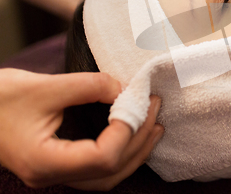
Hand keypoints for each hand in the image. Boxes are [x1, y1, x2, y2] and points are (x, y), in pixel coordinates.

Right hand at [0, 68, 163, 190]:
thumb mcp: (43, 86)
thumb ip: (88, 86)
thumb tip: (124, 88)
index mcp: (45, 162)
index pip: (102, 157)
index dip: (126, 131)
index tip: (137, 101)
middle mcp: (51, 176)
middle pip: (110, 172)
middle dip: (139, 139)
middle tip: (154, 107)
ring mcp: (55, 174)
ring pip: (107, 177)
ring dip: (135, 151)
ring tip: (154, 124)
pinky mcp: (59, 164)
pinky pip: (98, 169)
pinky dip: (121, 152)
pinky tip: (132, 133)